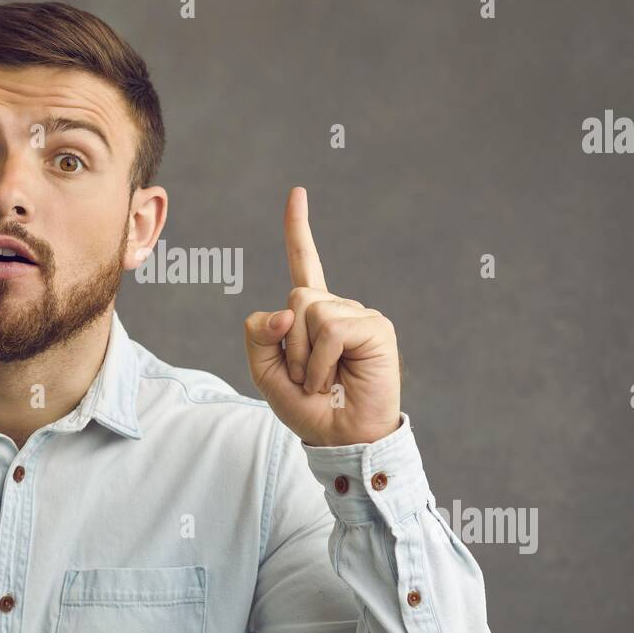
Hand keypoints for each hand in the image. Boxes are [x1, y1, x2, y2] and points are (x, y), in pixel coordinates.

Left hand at [244, 187, 402, 446]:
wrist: (343, 439)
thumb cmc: (309, 408)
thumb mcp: (266, 373)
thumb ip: (258, 336)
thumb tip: (286, 310)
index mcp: (314, 314)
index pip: (304, 263)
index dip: (297, 229)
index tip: (297, 193)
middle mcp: (338, 307)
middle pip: (294, 296)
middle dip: (289, 343)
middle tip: (307, 377)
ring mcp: (359, 314)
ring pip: (308, 311)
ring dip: (305, 356)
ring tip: (324, 381)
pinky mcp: (375, 327)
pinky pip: (330, 329)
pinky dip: (322, 361)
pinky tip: (337, 380)